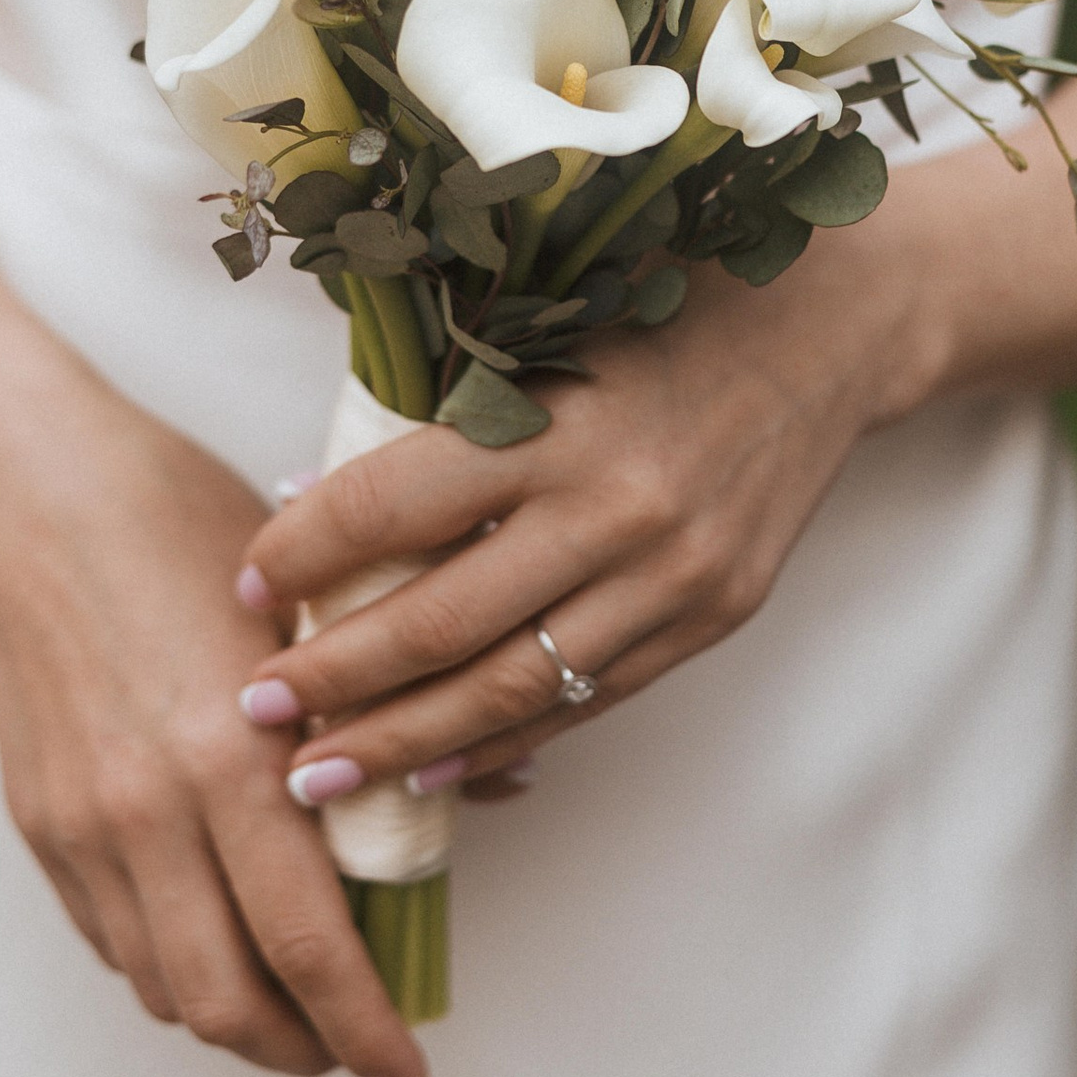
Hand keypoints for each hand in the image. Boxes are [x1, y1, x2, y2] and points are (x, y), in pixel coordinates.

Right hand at [0, 341, 430, 1076]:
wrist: (36, 489)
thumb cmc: (187, 525)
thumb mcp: (312, 610)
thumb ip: (390, 719)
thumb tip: (489, 788)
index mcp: (233, 757)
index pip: (310, 947)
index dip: (368, 1032)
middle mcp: (149, 810)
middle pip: (229, 1005)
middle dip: (305, 1055)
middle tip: (359, 1054)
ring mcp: (83, 824)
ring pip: (165, 989)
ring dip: (239, 1021)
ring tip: (299, 1007)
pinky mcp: (38, 824)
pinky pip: (113, 941)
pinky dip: (175, 966)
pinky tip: (223, 938)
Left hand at [233, 238, 923, 801]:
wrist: (834, 329)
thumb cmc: (670, 302)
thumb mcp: (552, 320)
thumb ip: (448, 404)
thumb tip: (311, 500)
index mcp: (562, 419)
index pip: (396, 506)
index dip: (306, 555)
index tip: (243, 585)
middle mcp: (619, 509)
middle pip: (443, 623)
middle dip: (335, 678)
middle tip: (253, 710)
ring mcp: (674, 576)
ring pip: (512, 688)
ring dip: (403, 741)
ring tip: (319, 774)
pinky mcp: (712, 617)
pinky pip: (588, 700)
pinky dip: (503, 742)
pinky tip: (433, 767)